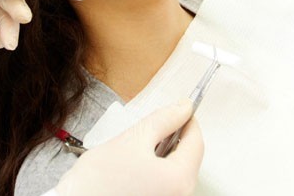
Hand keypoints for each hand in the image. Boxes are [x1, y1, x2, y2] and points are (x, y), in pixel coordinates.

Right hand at [56, 100, 203, 195]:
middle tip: (157, 125)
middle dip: (175, 138)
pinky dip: (156, 171)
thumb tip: (183, 108)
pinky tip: (137, 165)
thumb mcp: (133, 138)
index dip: (188, 120)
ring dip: (165, 154)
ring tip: (140, 146)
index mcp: (179, 180)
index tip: (181, 109)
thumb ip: (163, 120)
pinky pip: (164, 185)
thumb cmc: (97, 183)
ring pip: (176, 172)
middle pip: (188, 158)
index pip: (196, 142)